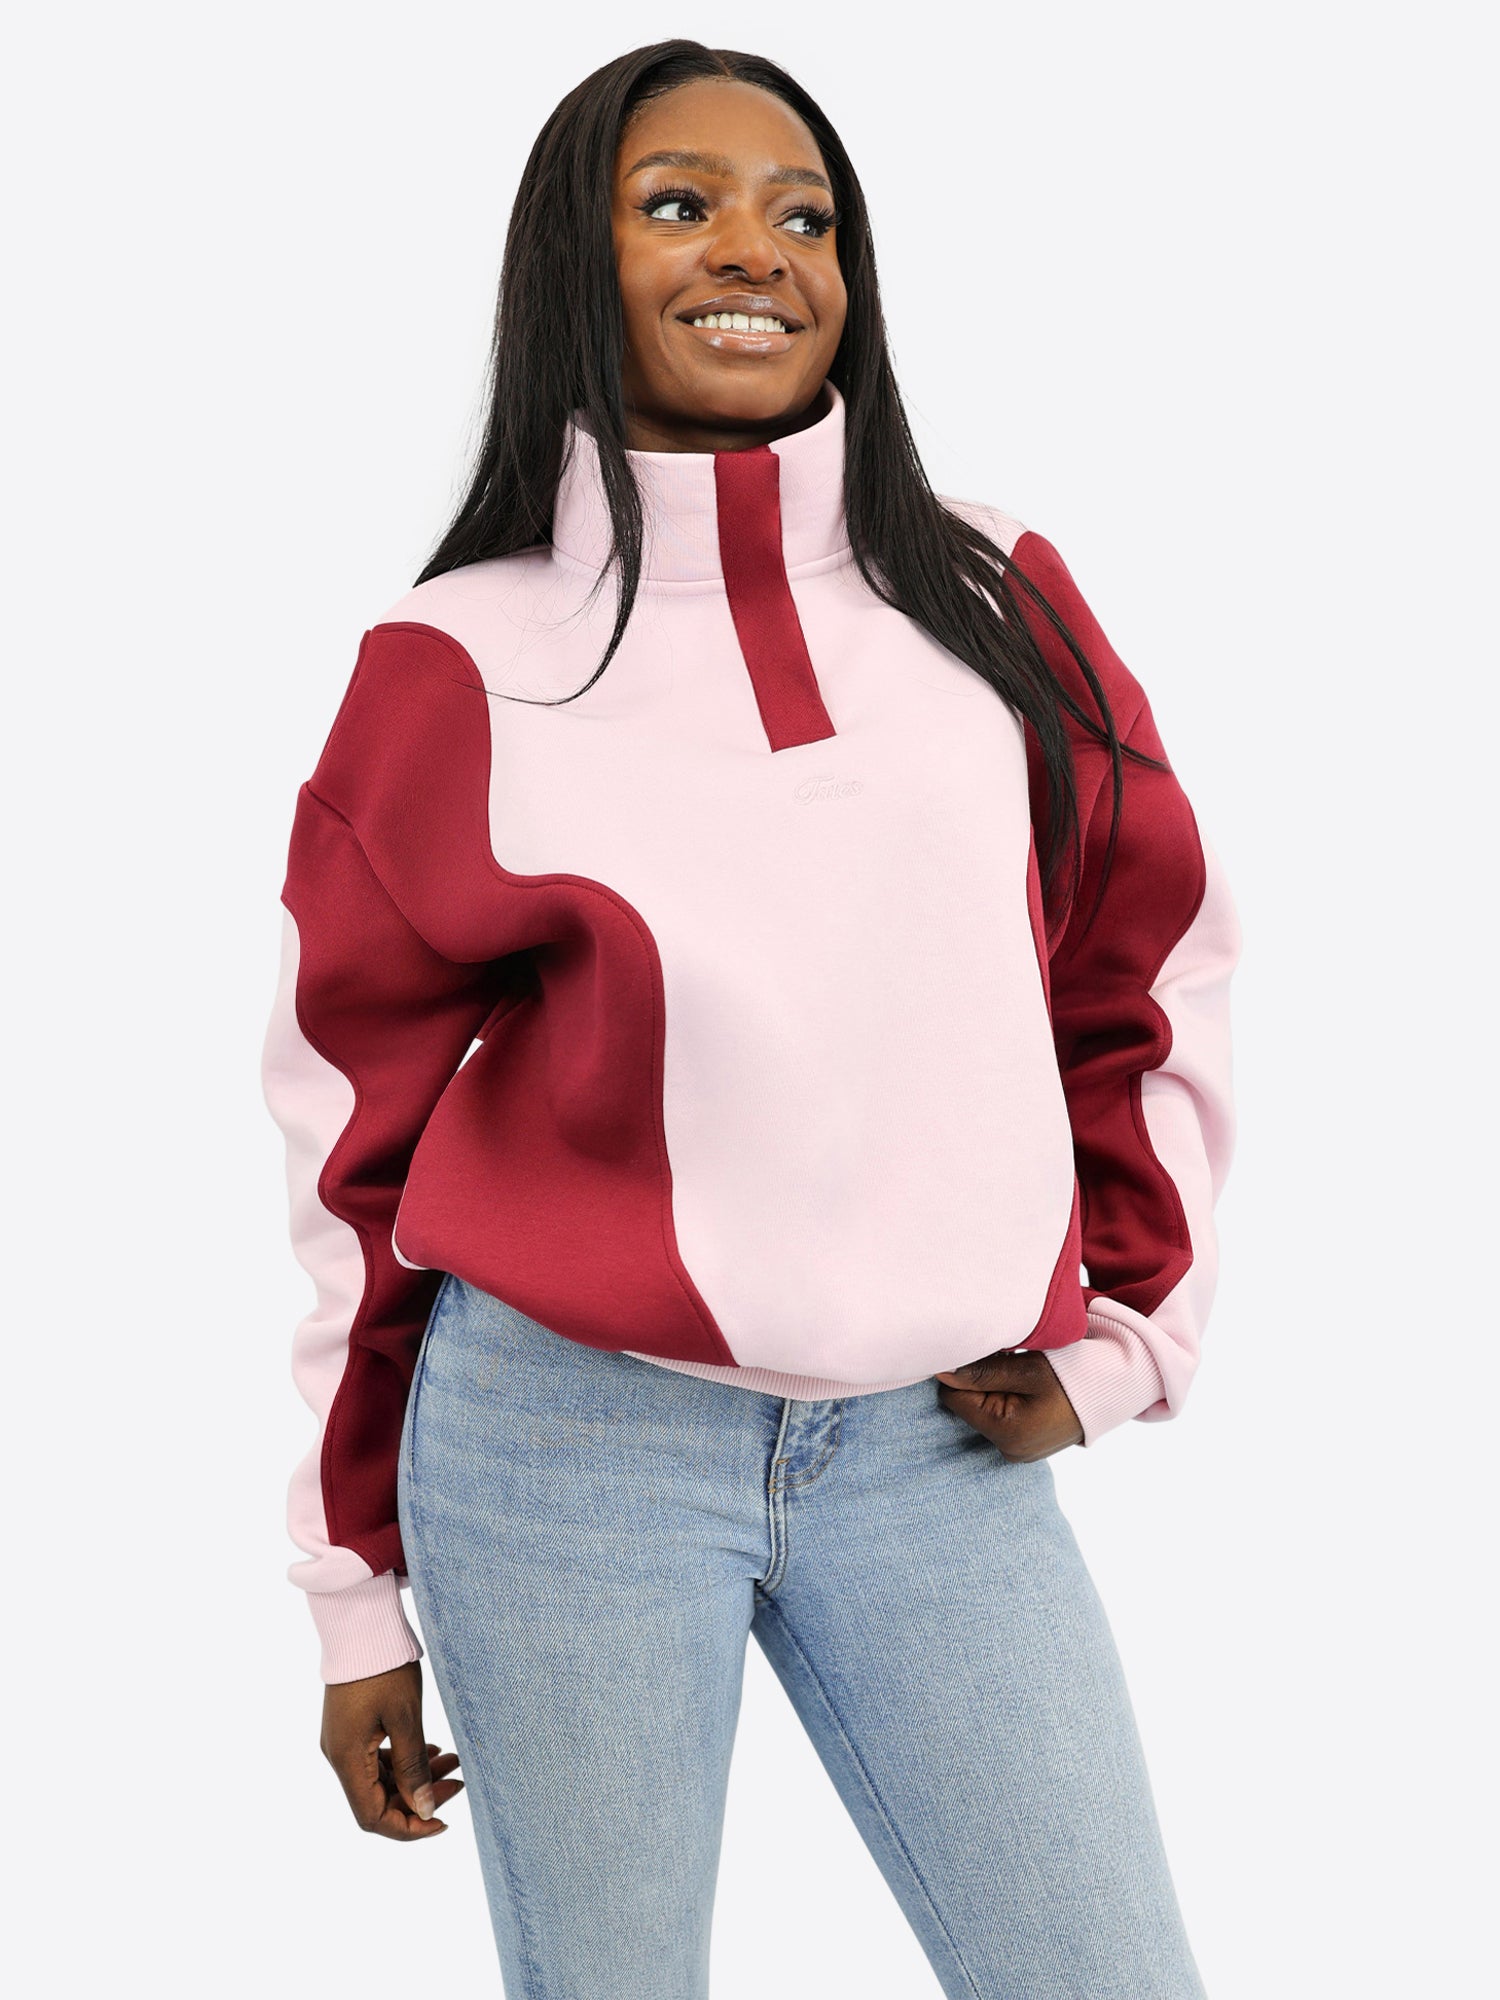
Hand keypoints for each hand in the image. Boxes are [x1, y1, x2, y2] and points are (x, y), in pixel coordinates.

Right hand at [320, 1660, 464, 1839]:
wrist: (361, 1624)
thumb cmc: (385, 1668)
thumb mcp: (406, 1718)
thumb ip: (414, 1768)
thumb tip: (425, 1810)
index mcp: (348, 1759)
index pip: (372, 1816)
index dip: (408, 1827)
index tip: (442, 1820)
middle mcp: (339, 1756)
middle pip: (378, 1800)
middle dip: (419, 1799)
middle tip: (458, 1783)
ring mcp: (344, 1742)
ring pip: (381, 1778)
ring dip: (415, 1777)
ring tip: (454, 1763)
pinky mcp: (351, 1728)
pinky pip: (378, 1759)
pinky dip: (405, 1760)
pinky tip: (432, 1751)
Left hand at [933, 1348, 1084, 1460]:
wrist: (1116, 1387)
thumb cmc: (1074, 1375)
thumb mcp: (1027, 1368)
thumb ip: (981, 1372)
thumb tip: (939, 1372)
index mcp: (1006, 1434)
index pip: (955, 1398)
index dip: (964, 1373)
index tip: (990, 1356)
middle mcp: (1010, 1450)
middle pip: (969, 1406)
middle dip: (981, 1381)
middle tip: (1012, 1363)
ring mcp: (1019, 1451)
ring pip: (985, 1410)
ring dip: (995, 1388)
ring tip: (1024, 1376)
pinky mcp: (1027, 1445)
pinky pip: (1001, 1418)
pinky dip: (1008, 1399)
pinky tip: (1029, 1389)